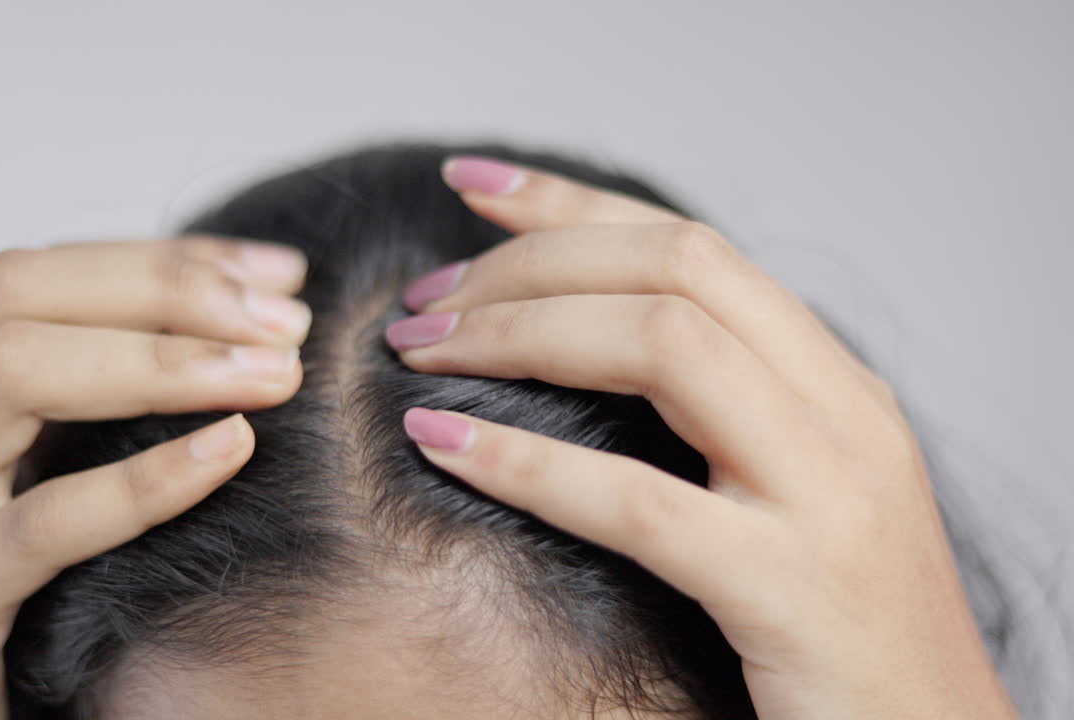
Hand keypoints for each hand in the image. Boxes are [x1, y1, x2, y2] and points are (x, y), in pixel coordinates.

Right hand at [0, 237, 310, 719]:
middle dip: (168, 291)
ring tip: (278, 375)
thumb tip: (243, 341)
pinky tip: (232, 452)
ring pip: (13, 373)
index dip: (168, 259)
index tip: (279, 273)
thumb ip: (99, 411)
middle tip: (288, 321)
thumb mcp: (36, 482)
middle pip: (20, 296)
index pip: (44, 275)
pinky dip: (142, 480)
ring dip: (164, 362)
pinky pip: (40, 525)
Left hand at [387, 157, 1018, 719]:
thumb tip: (578, 342)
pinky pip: (640, 502)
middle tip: (424, 299)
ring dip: (518, 333)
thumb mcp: (795, 485)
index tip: (474, 188)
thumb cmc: (838, 624)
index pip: (693, 245)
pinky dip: (527, 461)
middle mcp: (841, 411)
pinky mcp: (791, 587)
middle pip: (674, 267)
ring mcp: (825, 494)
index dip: (573, 205)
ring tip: (422, 350)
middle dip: (530, 263)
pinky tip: (441, 441)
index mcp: (833, 379)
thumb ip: (722, 409)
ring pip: (664, 346)